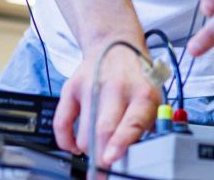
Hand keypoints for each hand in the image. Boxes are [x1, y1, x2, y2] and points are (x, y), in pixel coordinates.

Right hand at [51, 43, 158, 166]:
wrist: (115, 45)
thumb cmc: (136, 78)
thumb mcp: (152, 98)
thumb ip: (144, 126)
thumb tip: (134, 157)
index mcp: (142, 92)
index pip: (132, 121)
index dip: (121, 143)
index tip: (111, 160)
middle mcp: (116, 87)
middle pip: (103, 130)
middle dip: (101, 158)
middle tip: (101, 174)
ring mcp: (90, 86)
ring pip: (83, 133)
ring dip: (89, 150)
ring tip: (97, 149)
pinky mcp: (71, 87)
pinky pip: (61, 123)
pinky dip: (66, 141)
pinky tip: (76, 145)